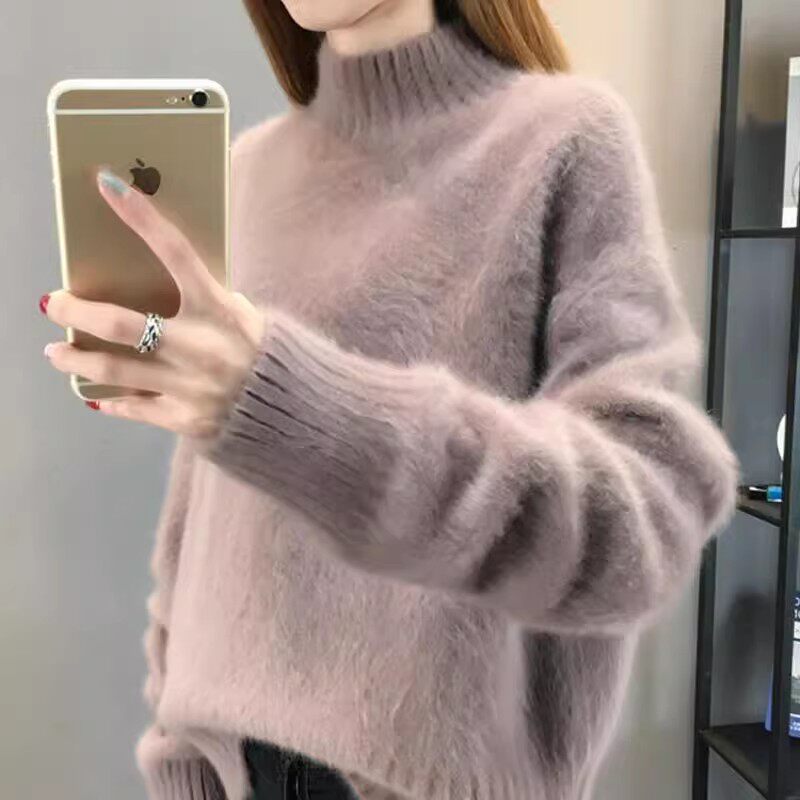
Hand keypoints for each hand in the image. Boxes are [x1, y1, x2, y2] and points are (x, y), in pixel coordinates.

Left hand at [41, 168, 267, 437]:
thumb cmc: (264, 353)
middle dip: (78, 312)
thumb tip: (162, 280)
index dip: (141, 219)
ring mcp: (189, 385)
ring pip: (115, 370)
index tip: (108, 185)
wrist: (291, 409)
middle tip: (53, 304)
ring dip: (76, 358)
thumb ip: (209, 299)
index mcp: (219, 311)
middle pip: (121, 325)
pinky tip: (94, 393)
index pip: (177, 253)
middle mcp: (200, 346)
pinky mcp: (184, 418)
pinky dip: (110, 401)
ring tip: (56, 352)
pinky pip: (134, 409)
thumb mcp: (246, 316)